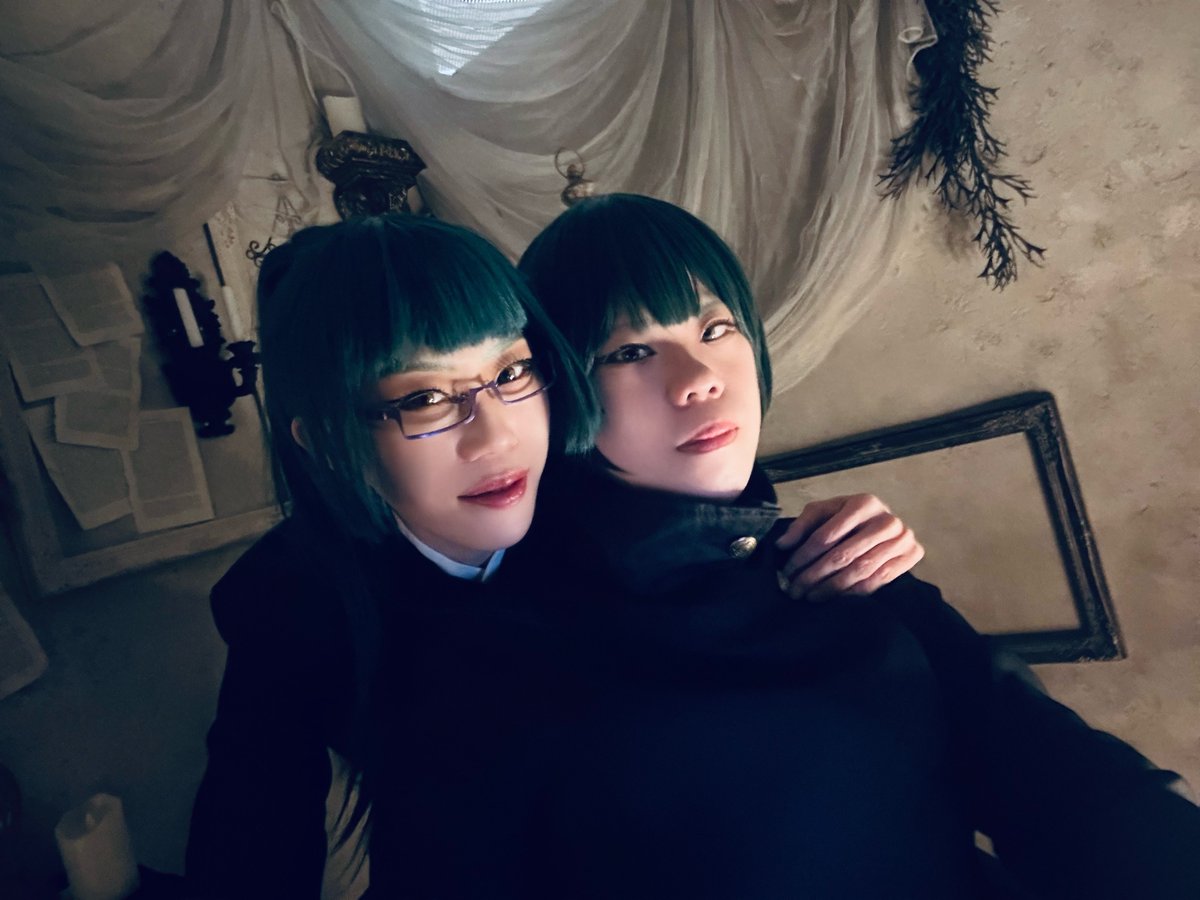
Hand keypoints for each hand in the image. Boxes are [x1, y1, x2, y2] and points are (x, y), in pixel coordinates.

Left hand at [775, 494, 923, 600]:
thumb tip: (782, 544)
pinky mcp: (912, 555)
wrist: (884, 523)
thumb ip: (802, 525)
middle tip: (795, 589)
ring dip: (831, 588)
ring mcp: (903, 538)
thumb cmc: (849, 518)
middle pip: (843, 555)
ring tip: (810, 596)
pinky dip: (854, 592)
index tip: (787, 570)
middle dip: (814, 575)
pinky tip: (834, 598)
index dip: (804, 555)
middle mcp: (886, 520)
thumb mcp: (825, 512)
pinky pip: (879, 580)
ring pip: (860, 571)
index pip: (827, 535)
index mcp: (863, 503)